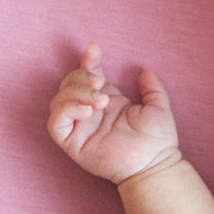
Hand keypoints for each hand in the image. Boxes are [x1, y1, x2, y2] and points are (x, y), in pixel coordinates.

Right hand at [47, 44, 180, 183]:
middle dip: (79, 77)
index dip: (87, 61)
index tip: (94, 50)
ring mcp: (80, 128)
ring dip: (75, 93)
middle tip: (99, 84)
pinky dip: (66, 110)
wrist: (155, 163)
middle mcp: (91, 112)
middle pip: (69, 84)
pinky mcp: (73, 144)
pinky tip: (87, 110)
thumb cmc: (158, 140)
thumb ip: (152, 89)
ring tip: (98, 99)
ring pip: (58, 101)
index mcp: (107, 101)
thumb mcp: (158, 107)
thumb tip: (146, 70)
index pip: (88, 75)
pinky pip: (56, 123)